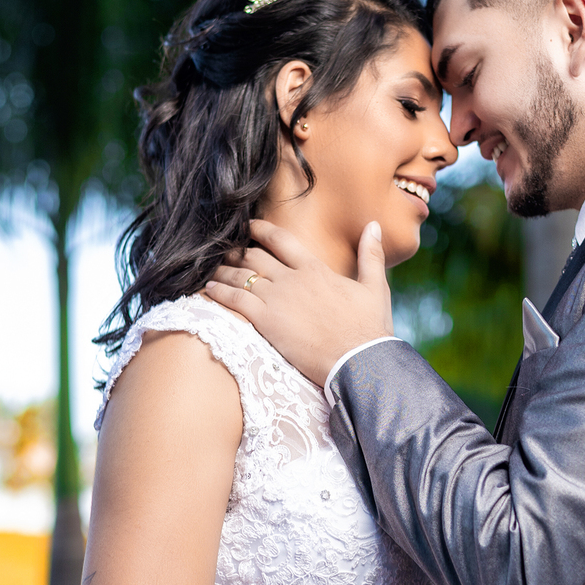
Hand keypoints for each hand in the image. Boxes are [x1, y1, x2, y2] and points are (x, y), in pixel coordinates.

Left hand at [206, 218, 393, 386]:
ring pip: (241, 276)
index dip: (261, 230)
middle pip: (255, 257)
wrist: (358, 359)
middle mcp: (292, 279)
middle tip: (224, 251)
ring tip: (211, 269)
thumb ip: (370, 254)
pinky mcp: (267, 321)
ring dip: (223, 271)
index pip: (282, 241)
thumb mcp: (376, 287)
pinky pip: (235, 301)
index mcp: (316, 269)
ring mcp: (278, 299)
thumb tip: (374, 225)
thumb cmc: (369, 328)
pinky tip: (208, 290)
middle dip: (236, 252)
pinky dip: (219, 293)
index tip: (248, 227)